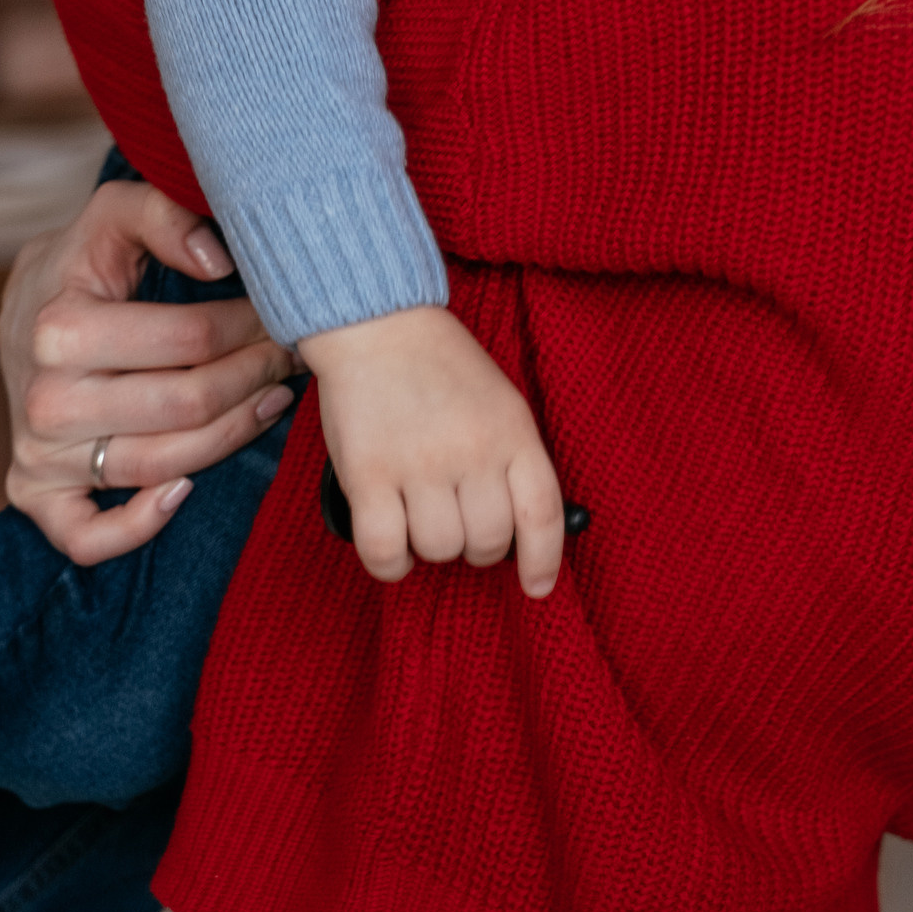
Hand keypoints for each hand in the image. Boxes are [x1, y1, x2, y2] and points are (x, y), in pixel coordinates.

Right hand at [0, 180, 297, 565]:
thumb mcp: (116, 211)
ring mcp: (39, 453)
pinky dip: (140, 526)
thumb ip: (164, 214)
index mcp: (61, 329)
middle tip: (289, 356)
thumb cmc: (84, 261)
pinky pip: (88, 538)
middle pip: (186, 406)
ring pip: (160, 466)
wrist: (25, 310)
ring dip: (233, 435)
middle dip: (255, 377)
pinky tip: (187, 491)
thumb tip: (217, 259)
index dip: (253, 328)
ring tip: (272, 398)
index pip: (192, 340)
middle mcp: (45, 400)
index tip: (283, 314)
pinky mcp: (35, 493)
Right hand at [300, 305, 563, 595]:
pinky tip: (392, 541)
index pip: (542, 513)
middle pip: (489, 541)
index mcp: (512, 430)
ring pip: (440, 549)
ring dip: (431, 546)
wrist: (378, 324)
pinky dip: (391, 562)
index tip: (537, 587)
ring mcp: (419, 463)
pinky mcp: (368, 474)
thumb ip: (513, 460)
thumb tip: (524, 535)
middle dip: (476, 545)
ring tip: (419, 514)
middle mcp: (472, 450)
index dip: (544, 560)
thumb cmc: (443, 369)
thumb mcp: (501, 402)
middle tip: (457, 518)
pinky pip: (386, 552)